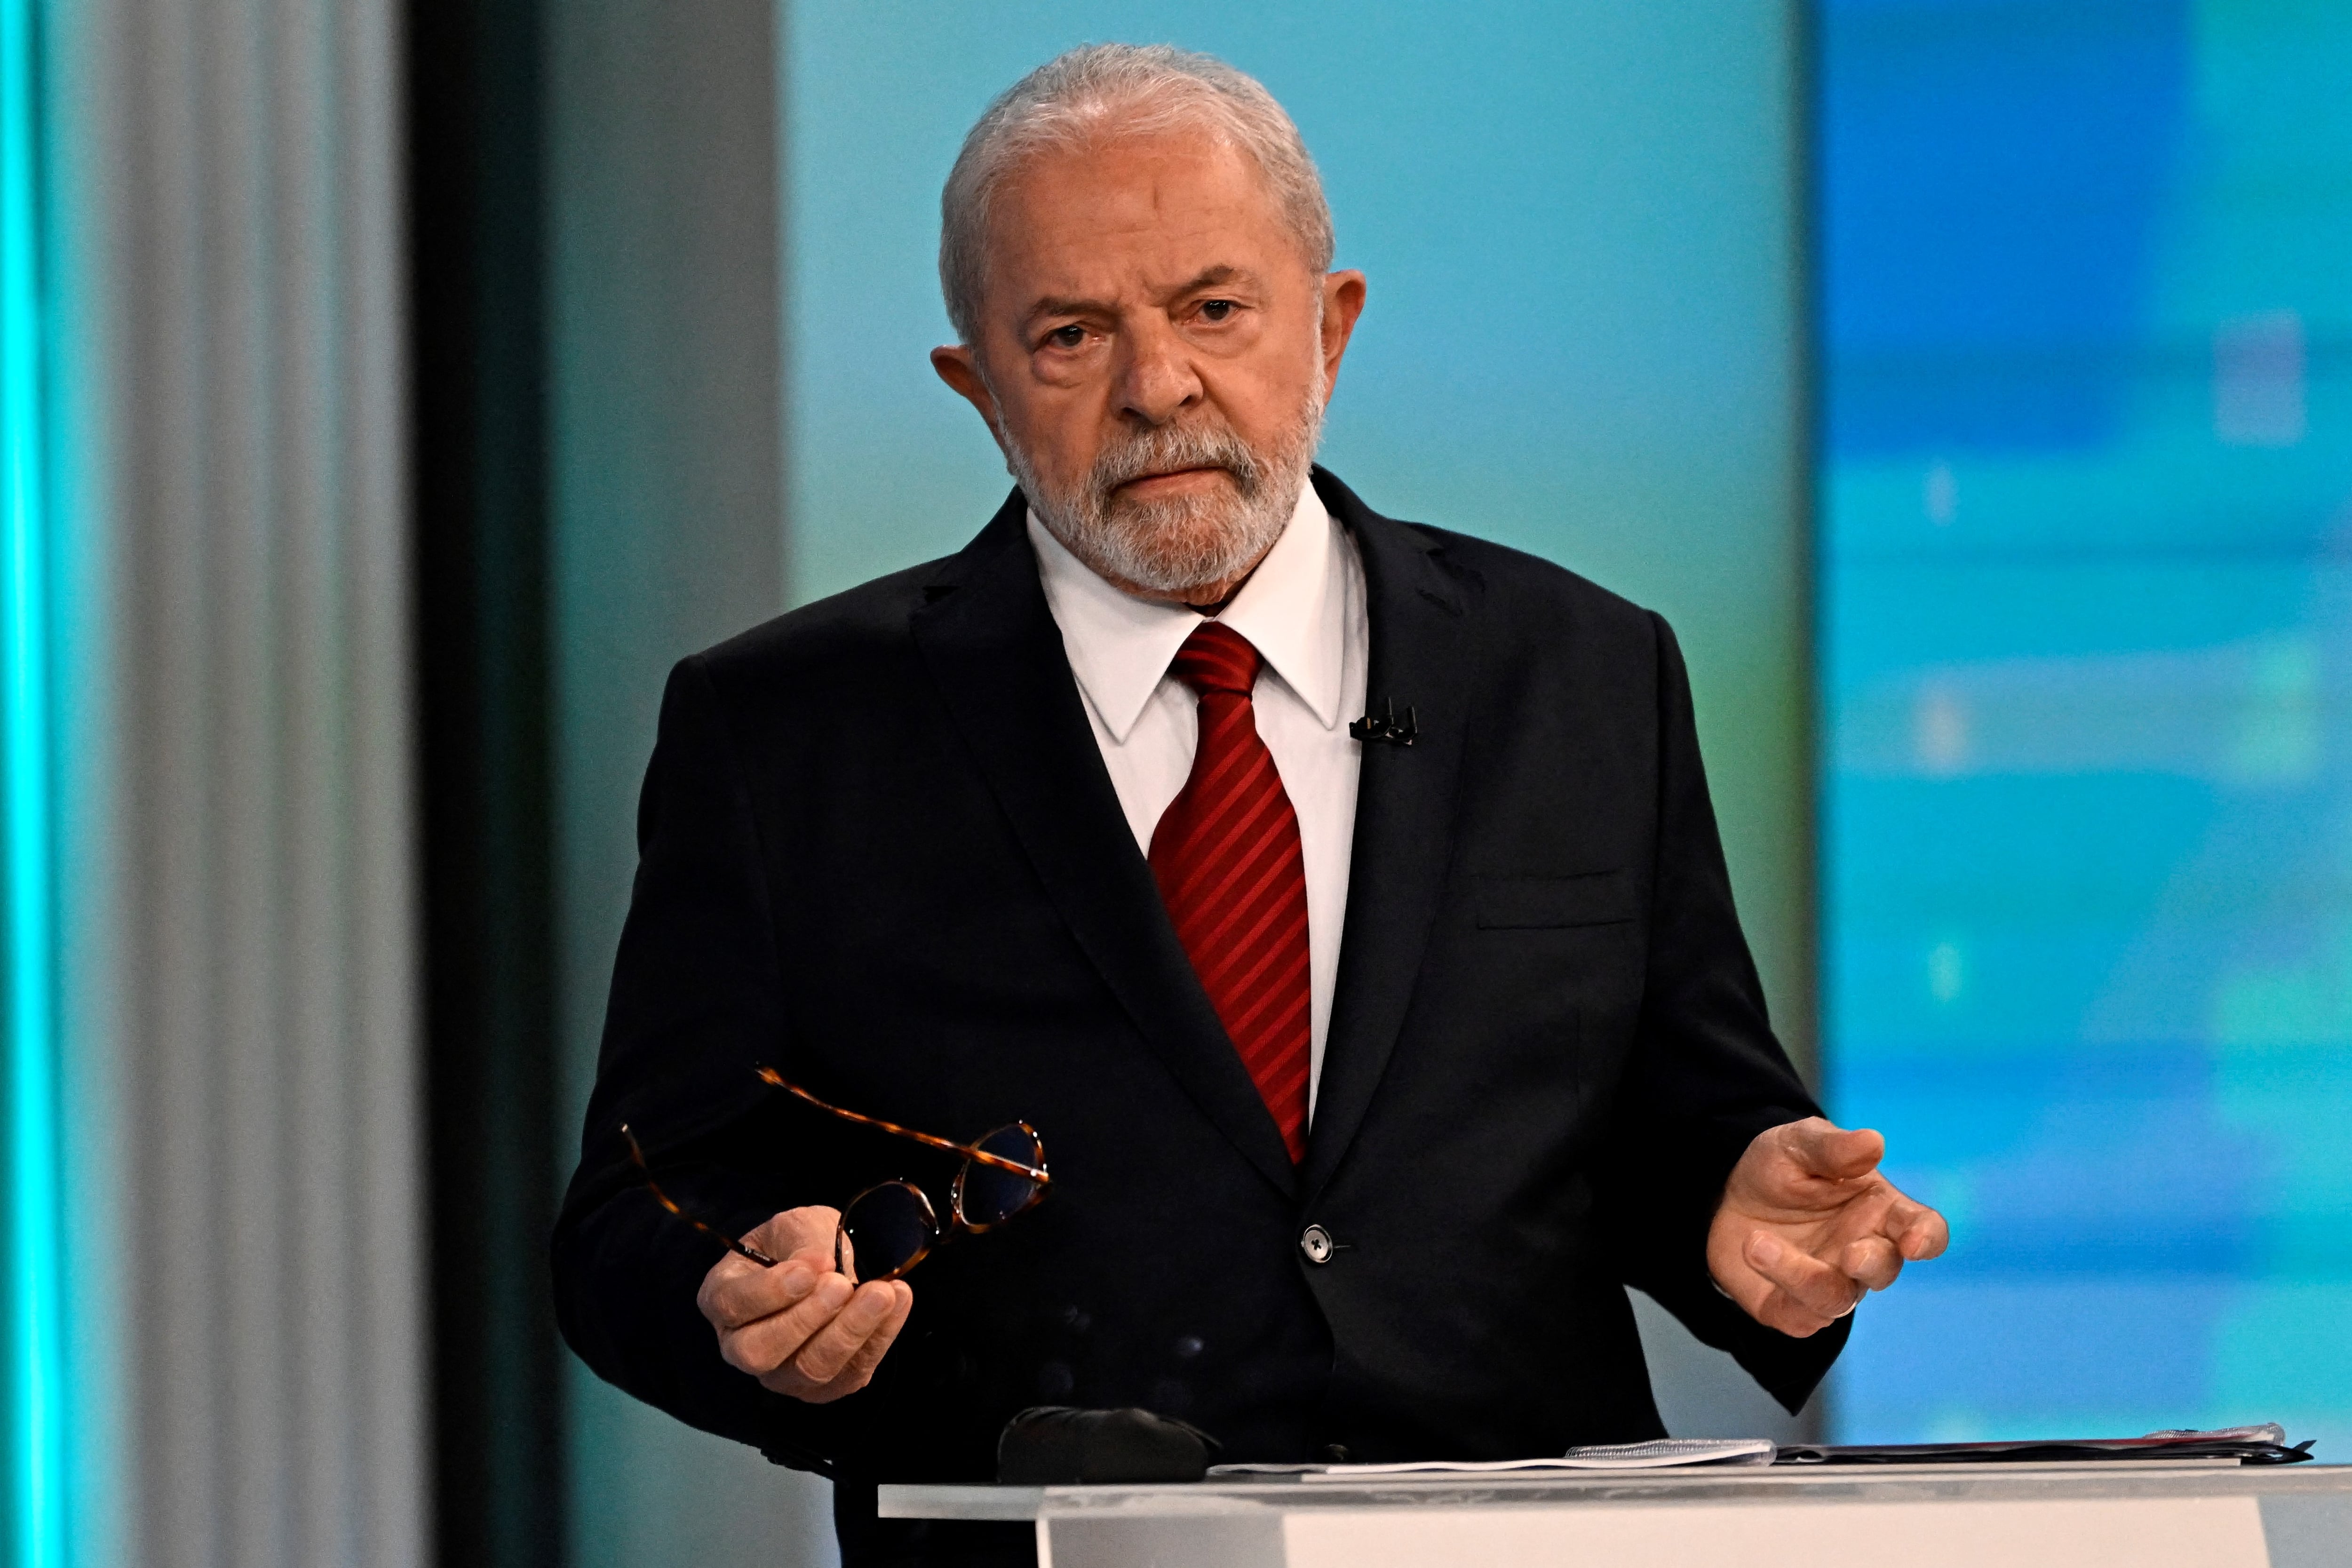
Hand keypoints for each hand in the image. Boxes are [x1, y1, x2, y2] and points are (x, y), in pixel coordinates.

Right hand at [696, 1206, 913, 1402]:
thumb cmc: (799, 1244)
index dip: (769, 1292)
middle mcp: (743, 1346)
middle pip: (761, 1352)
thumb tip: (820, 1264)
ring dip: (849, 1331)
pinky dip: (879, 1337)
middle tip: (841, 1284)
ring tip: (880, 1293)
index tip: (806, 1270)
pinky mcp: (826, 1387)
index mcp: (723, 1299)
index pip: (732, 1306)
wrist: (829, 1263)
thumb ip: (804, 1242)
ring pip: (810, 1370)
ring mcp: (783, 1374)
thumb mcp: (796, 1226)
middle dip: (806, 1319)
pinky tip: (897, 1300)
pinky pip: (851, 1373)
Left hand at [1708, 1118, 1947, 1336]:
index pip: (1923, 1229)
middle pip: (1884, 1269)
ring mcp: (1832, 1284)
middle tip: (1850, 1253)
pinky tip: (1752, 1256)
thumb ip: (1833, 1148)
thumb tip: (1874, 1142)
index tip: (1915, 1242)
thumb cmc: (1780, 1168)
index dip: (1927, 1238)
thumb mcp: (1798, 1145)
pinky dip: (1778, 1292)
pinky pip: (1800, 1317)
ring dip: (1802, 1276)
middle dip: (1871, 1263)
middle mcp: (1864, 1252)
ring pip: (1837, 1298)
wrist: (1726, 1195)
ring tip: (1756, 1243)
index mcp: (1881, 1210)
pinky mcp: (1795, 1308)